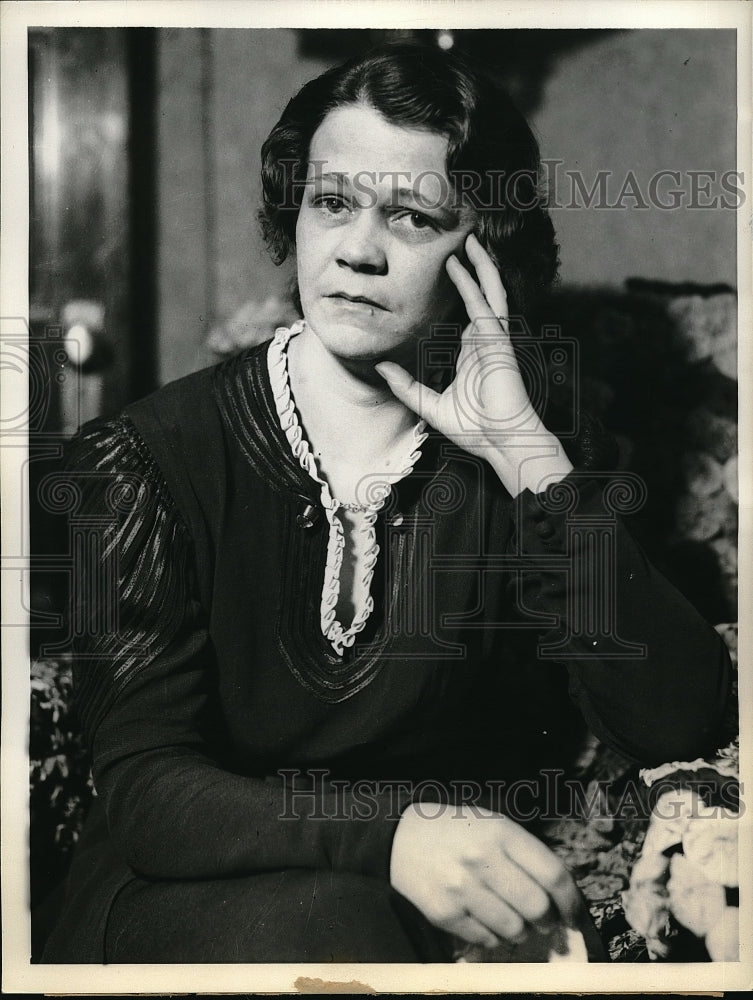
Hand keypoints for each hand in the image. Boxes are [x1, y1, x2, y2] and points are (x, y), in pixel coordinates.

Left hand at [376, 233, 572, 495]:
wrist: (502, 442)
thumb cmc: (475, 430)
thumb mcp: (428, 406)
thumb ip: (406, 386)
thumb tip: (381, 367)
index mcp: (474, 353)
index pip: (467, 313)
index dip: (462, 291)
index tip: (449, 270)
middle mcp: (485, 341)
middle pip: (482, 295)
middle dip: (474, 269)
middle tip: (461, 243)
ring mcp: (494, 339)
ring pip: (489, 291)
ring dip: (481, 264)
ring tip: (471, 240)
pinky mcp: (497, 341)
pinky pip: (484, 304)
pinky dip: (473, 282)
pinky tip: (462, 263)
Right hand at [390, 802, 585, 949]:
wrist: (399, 836)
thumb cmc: (455, 831)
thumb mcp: (491, 823)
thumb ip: (525, 853)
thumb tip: (562, 894)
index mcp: (500, 831)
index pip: (552, 873)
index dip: (571, 900)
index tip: (573, 912)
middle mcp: (481, 858)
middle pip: (537, 906)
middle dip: (547, 919)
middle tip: (543, 920)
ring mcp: (461, 887)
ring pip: (514, 929)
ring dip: (520, 930)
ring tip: (511, 919)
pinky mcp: (443, 912)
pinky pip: (486, 940)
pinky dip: (493, 937)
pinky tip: (486, 920)